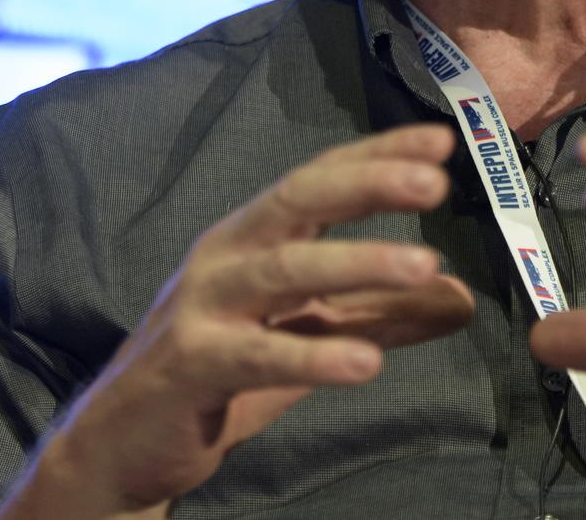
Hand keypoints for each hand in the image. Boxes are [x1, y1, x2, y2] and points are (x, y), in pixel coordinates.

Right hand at [36, 124, 471, 513]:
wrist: (122, 442)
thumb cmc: (224, 370)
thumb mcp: (313, 334)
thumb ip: (383, 313)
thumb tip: (463, 297)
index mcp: (256, 233)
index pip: (322, 177)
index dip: (378, 154)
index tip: (441, 142)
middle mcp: (228, 252)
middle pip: (301, 199)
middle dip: (369, 184)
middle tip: (436, 183)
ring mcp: (203, 303)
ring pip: (285, 268)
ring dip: (359, 263)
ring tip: (425, 265)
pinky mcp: (188, 362)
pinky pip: (256, 352)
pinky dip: (312, 353)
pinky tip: (366, 362)